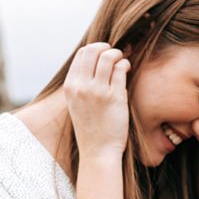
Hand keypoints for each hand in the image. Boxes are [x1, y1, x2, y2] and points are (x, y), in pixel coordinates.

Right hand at [63, 43, 130, 158]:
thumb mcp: (77, 103)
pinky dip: (125, 64)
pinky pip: (120, 69)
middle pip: (93, 50)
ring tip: (122, 61)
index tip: (104, 53)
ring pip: (108, 57)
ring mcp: (97, 91)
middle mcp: (81, 86)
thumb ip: (81, 83)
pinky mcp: (114, 97)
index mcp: (70, 86)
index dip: (95, 49)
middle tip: (115, 54)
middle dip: (106, 47)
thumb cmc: (91, 127)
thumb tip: (94, 60)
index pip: (81, 54)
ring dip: (118, 54)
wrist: (97, 151)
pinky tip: (127, 69)